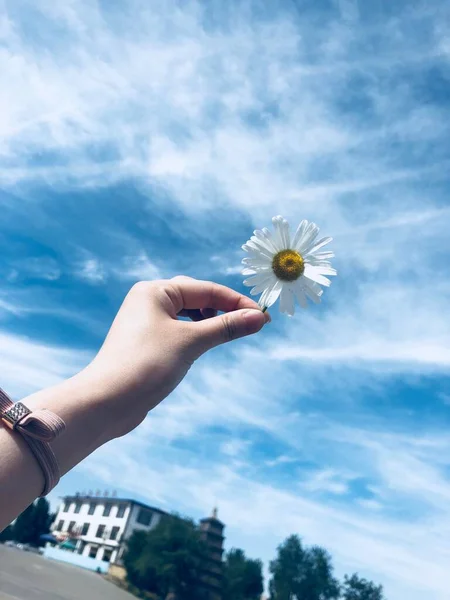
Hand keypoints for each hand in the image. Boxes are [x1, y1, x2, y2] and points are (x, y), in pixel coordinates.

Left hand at [82, 277, 269, 436]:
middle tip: (252, 324)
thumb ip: (226, 327)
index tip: (263, 317)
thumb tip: (260, 318)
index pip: (206, 289)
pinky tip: (207, 343)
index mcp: (155, 291)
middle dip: (225, 309)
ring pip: (189, 314)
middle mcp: (148, 300)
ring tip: (231, 333)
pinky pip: (180, 330)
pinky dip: (198, 334)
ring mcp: (146, 321)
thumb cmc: (147, 365)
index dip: (237, 302)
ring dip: (212, 322)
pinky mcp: (147, 342)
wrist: (107, 402)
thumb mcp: (191, 342)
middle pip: (197, 297)